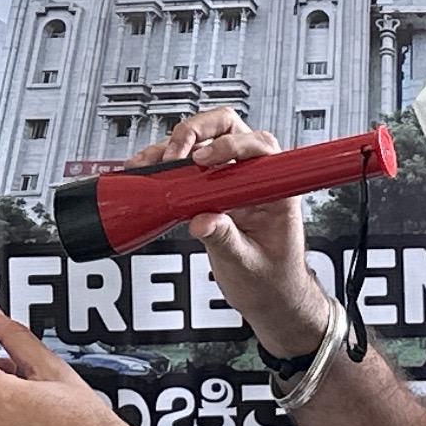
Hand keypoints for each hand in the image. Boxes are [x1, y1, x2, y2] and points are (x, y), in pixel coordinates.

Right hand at [136, 107, 328, 348]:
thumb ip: (225, 241)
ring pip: (203, 141)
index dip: (229, 145)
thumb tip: (202, 221)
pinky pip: (189, 167)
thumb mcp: (247, 264)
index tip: (202, 160)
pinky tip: (149, 173)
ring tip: (150, 164)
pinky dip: (166, 166)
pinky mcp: (213, 191)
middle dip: (197, 132)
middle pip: (228, 127)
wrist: (271, 297)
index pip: (259, 146)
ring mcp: (233, 181)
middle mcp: (256, 178)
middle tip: (175, 155)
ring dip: (174, 147)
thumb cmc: (273, 280)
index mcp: (277, 191)